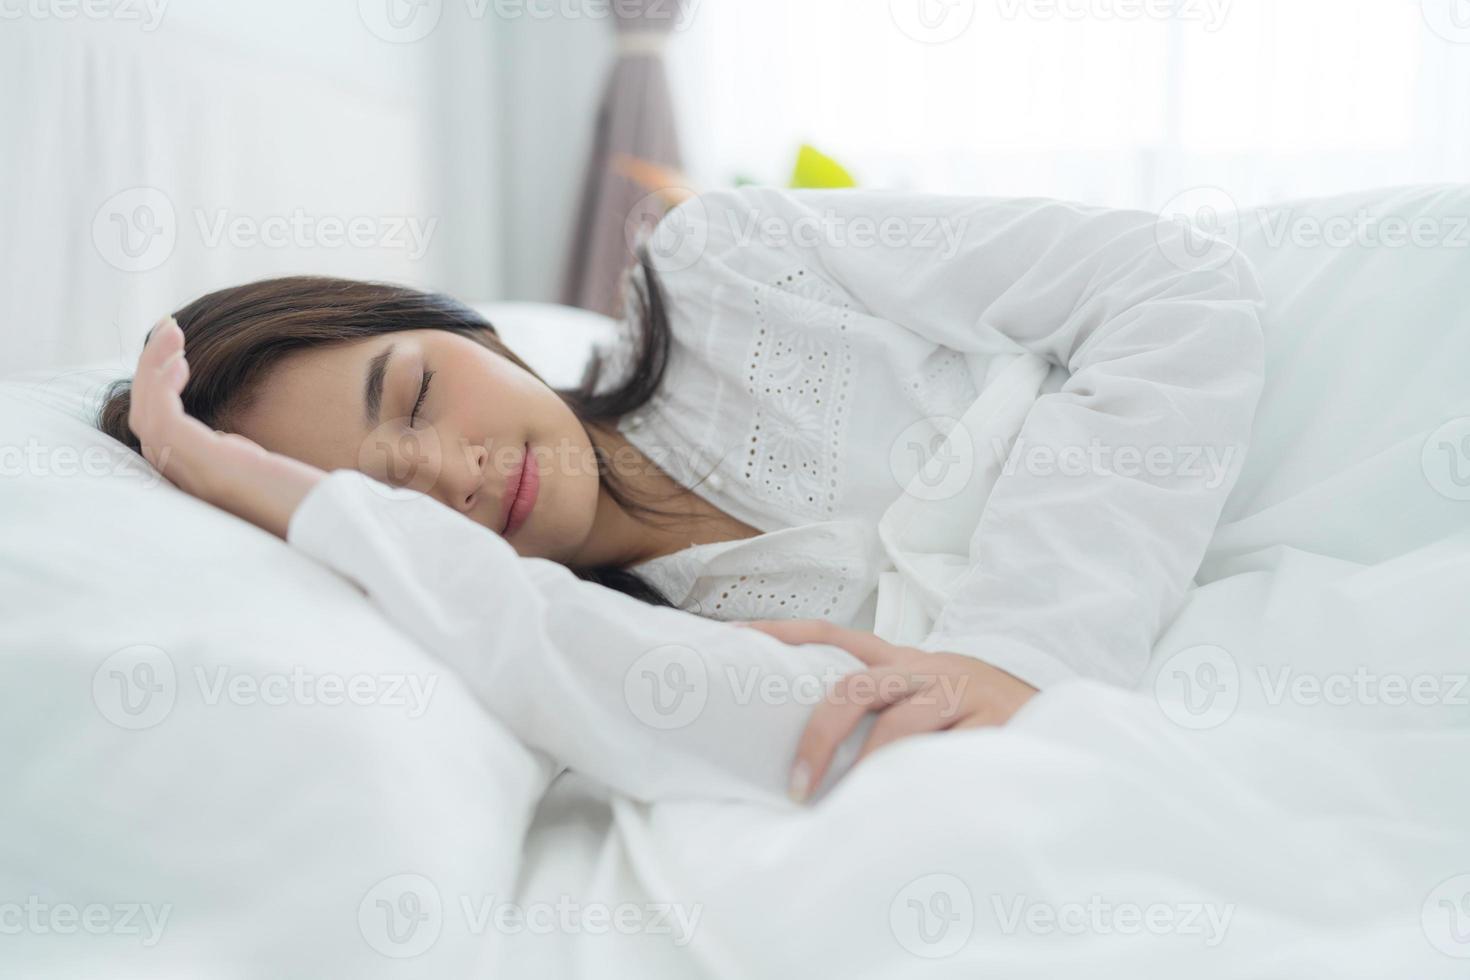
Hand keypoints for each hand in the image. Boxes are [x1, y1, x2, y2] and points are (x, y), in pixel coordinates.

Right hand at [128, 316, 322, 537]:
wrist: (337, 528)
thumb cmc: (315, 503)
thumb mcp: (271, 475)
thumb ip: (246, 460)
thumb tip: (234, 442)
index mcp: (203, 481)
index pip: (161, 433)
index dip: (160, 391)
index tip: (177, 356)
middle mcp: (191, 483)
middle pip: (146, 421)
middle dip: (151, 370)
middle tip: (168, 329)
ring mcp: (196, 477)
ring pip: (148, 417)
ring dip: (153, 368)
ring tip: (171, 330)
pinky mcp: (210, 467)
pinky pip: (165, 420)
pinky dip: (163, 386)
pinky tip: (180, 360)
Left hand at [740, 620, 1038, 802]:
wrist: (1050, 703)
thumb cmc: (966, 709)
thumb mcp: (920, 695)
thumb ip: (874, 710)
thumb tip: (803, 756)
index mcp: (899, 660)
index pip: (832, 636)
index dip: (784, 632)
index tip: (735, 635)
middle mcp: (925, 670)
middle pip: (857, 687)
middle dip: (820, 734)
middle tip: (797, 783)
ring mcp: (961, 694)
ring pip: (901, 725)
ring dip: (867, 769)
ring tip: (846, 809)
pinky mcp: (994, 724)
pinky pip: (950, 757)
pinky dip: (923, 784)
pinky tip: (906, 811)